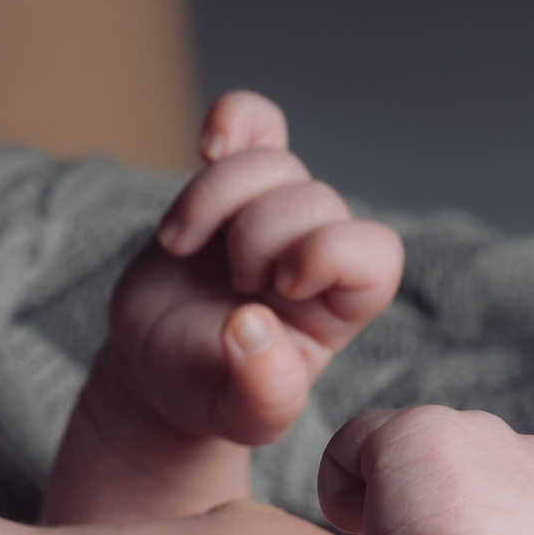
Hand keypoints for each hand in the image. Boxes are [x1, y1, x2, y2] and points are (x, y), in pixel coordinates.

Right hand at [102, 90, 404, 450]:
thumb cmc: (209, 391)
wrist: (156, 363)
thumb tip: (252, 328)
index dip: (329, 254)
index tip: (278, 286)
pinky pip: (255, 120)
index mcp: (340, 305)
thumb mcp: (242, 417)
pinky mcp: (231, 182)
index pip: (376, 254)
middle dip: (258, 235)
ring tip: (183, 245)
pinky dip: (234, 118)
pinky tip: (207, 146)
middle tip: (231, 284)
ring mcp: (274, 210)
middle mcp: (317, 250)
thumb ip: (263, 391)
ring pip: (274, 162)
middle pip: (316, 200)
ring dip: (216, 197)